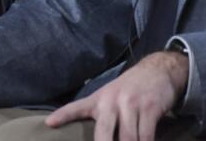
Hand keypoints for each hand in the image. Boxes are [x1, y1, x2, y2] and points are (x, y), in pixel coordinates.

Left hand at [45, 51, 187, 140]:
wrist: (156, 71)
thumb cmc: (129, 90)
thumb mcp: (110, 96)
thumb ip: (100, 115)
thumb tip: (98, 136)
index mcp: (98, 99)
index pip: (76, 108)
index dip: (62, 116)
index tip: (49, 123)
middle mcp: (112, 101)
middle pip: (104, 132)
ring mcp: (131, 104)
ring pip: (128, 138)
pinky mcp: (150, 108)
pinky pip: (146, 135)